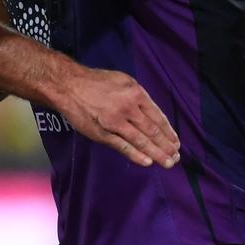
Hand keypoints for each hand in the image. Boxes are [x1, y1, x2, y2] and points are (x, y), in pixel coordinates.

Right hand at [54, 67, 180, 167]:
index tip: (176, 143)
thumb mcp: (122, 81)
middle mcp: (128, 108)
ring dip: (157, 154)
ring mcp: (115, 121)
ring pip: (141, 140)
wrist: (68, 86)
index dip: (169, 132)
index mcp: (135, 93)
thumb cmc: (95, 82)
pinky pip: (123, 147)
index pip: (158, 117)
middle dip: (166, 146)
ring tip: (167, 163)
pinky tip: (147, 162)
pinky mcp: (102, 133)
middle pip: (152, 131)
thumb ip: (137, 97)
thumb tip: (151, 114)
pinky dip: (137, 155)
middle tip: (175, 157)